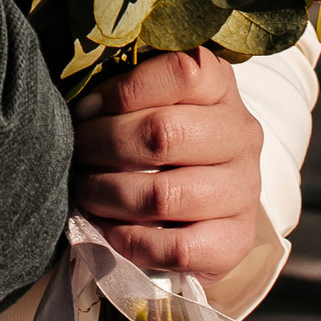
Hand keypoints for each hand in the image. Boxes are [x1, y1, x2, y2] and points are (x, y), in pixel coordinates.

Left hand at [70, 47, 265, 286]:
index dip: (123, 91)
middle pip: (164, 133)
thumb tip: (83, 111)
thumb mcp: (152, 102)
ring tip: (85, 191)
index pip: (182, 72)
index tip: (85, 110)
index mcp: (221, 87)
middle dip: (103, 144)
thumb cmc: (163, 141)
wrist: (204, 204)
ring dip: (109, 194)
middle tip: (76, 152)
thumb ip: (125, 94)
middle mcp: (241, 134)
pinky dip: (131, 240)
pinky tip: (109, 229)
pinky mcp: (237, 239)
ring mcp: (244, 189)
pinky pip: (177, 248)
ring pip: (164, 195)